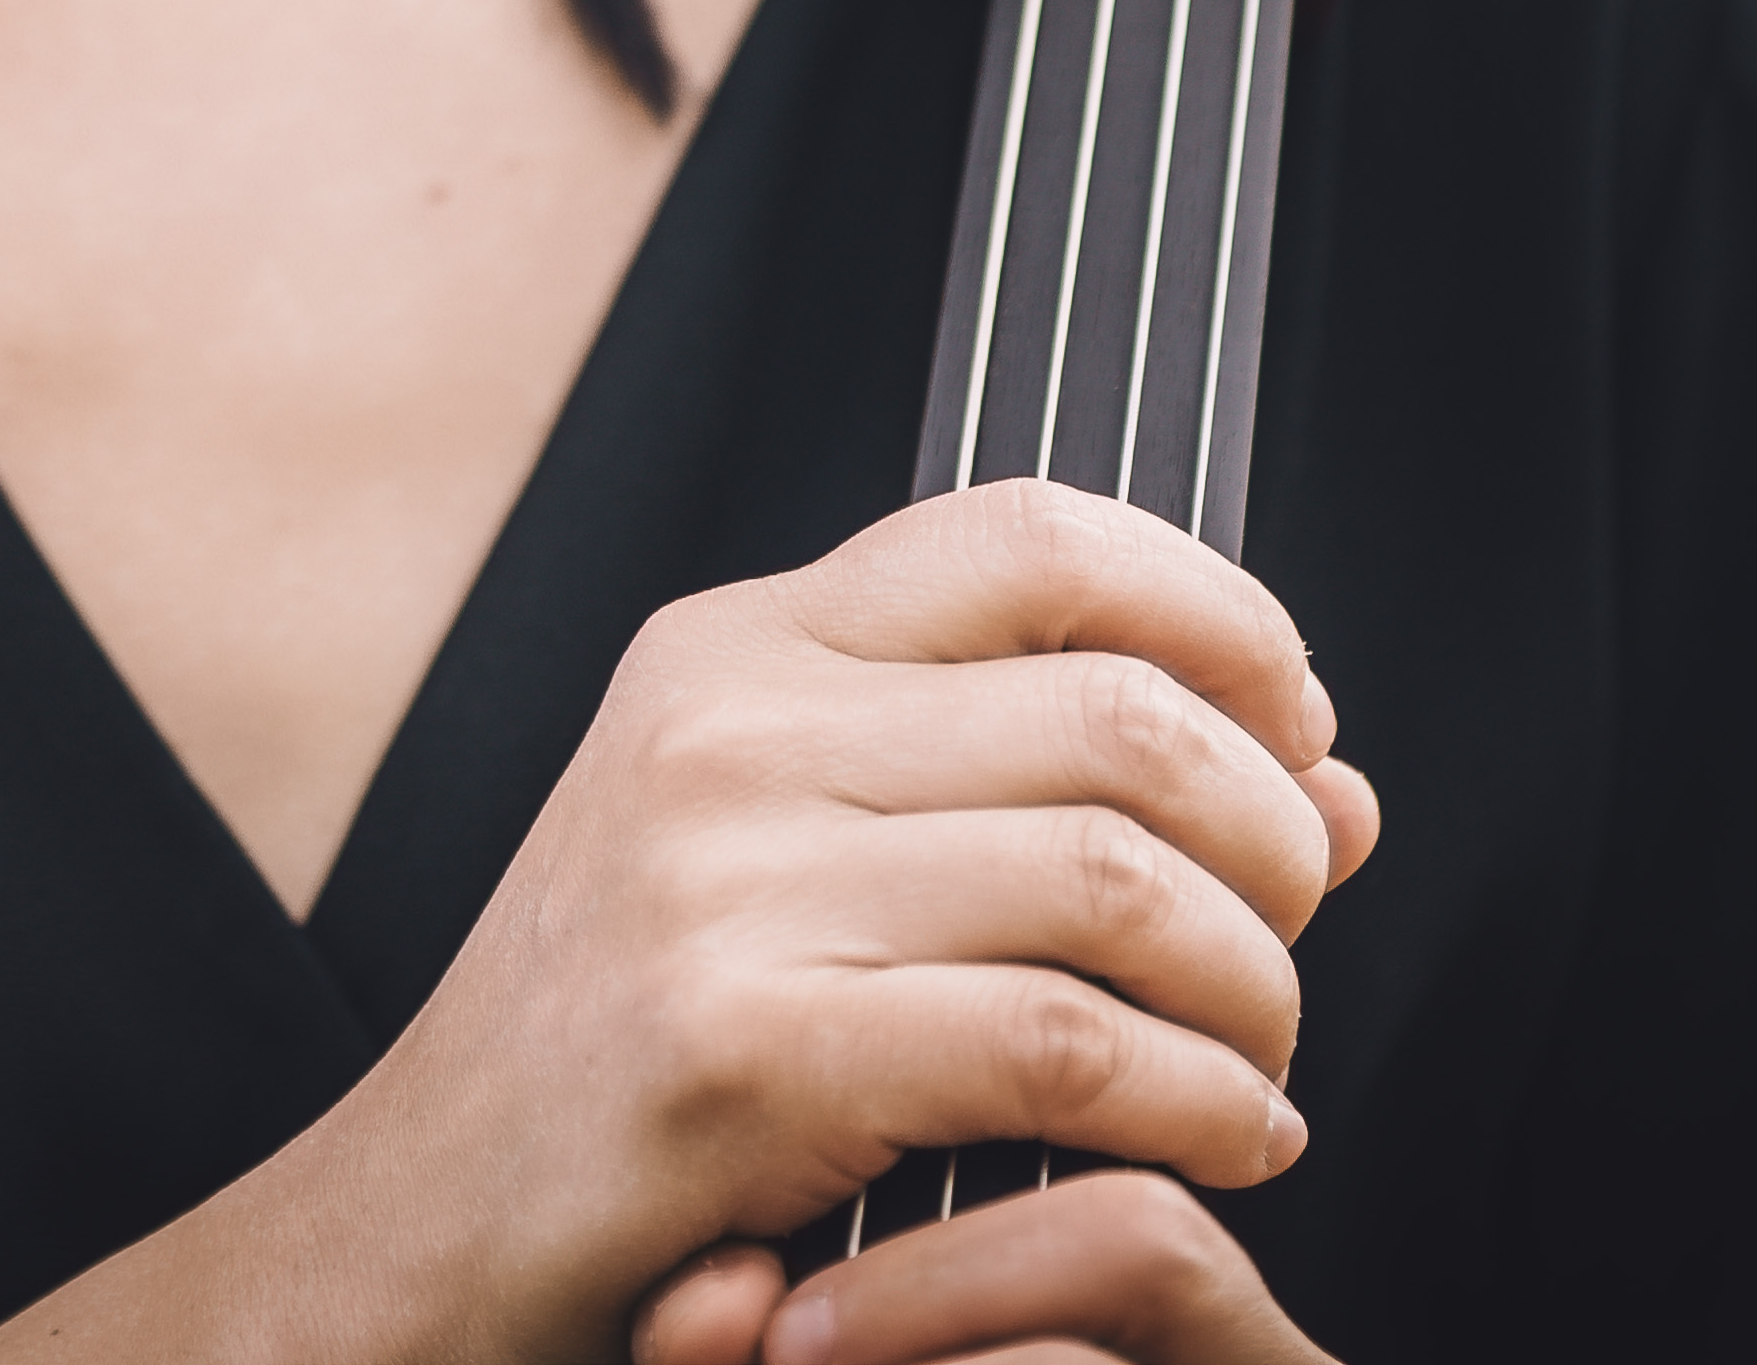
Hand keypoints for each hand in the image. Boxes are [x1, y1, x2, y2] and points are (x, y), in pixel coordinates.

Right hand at [302, 478, 1378, 1357]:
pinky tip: (1222, 1137)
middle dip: (1270, 834)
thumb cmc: (631, 1058)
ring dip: (1254, 985)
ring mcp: (721, 882)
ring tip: (1260, 1060)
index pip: (1035, 532)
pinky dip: (1195, 1101)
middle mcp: (726, 731)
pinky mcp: (741, 1050)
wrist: (418, 1224)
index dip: (1222, 614)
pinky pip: (1064, 1044)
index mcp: (735, 651)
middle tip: (1292, 936)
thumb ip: (1043, 800)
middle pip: (1120, 710)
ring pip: (1117, 875)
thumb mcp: (800, 865)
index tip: (1297, 728)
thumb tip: (1337, 785)